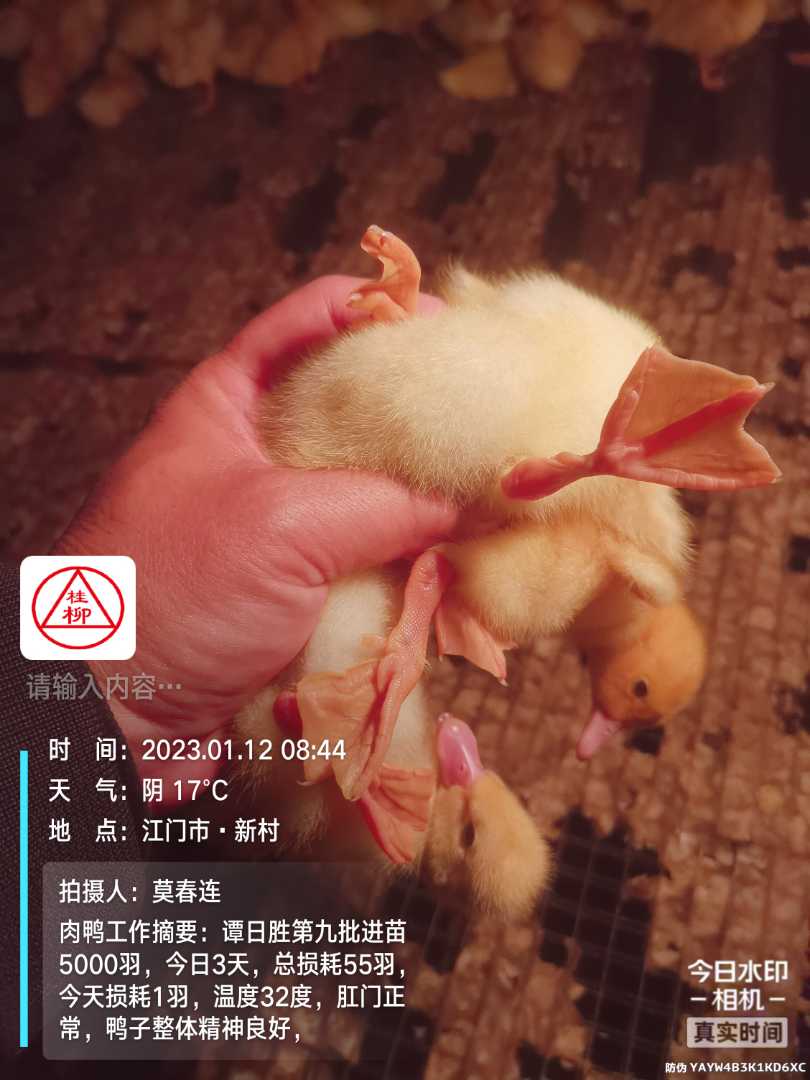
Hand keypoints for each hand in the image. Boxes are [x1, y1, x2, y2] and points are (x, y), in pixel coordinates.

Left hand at [57, 276, 454, 792]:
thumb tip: (478, 501)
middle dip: (415, 418)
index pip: (308, 323)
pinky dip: (404, 568)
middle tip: (485, 418)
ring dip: (418, 505)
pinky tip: (452, 567)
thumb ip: (390, 503)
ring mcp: (271, 529)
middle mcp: (251, 459)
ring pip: (363, 498)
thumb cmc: (172, 592)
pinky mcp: (287, 595)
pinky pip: (360, 566)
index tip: (445, 323)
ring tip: (485, 497)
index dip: (376, 310)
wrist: (115, 718)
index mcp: (227, 404)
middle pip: (349, 414)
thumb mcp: (286, 525)